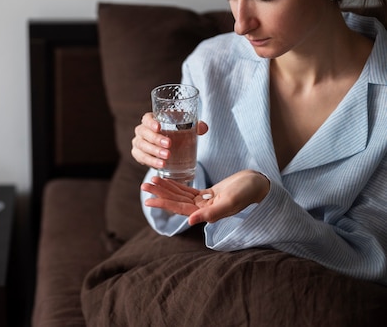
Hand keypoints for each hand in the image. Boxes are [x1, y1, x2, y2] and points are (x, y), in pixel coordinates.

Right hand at [131, 112, 207, 168]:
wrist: (168, 147)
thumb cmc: (175, 133)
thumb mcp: (185, 128)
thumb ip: (195, 126)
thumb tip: (203, 127)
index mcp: (150, 120)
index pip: (147, 119)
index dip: (151, 122)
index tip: (159, 127)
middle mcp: (141, 130)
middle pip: (144, 133)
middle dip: (156, 139)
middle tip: (169, 145)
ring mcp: (138, 143)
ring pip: (142, 146)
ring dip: (154, 153)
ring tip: (166, 158)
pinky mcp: (138, 155)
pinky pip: (141, 158)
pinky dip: (151, 162)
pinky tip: (161, 165)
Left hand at [141, 170, 269, 224]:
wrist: (259, 185)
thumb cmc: (247, 193)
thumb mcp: (230, 201)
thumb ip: (211, 213)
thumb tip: (190, 221)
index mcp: (207, 213)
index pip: (180, 209)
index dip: (163, 203)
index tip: (148, 200)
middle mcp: (203, 209)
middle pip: (177, 201)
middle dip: (160, 194)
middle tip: (143, 186)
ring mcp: (205, 202)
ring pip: (181, 195)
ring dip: (165, 188)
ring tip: (150, 181)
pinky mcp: (208, 194)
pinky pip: (188, 190)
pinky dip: (176, 185)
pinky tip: (166, 180)